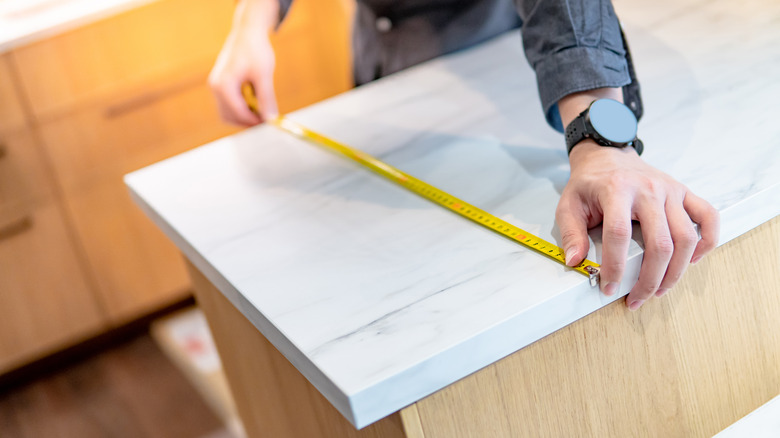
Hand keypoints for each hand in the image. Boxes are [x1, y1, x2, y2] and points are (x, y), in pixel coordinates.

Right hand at [208, 0, 278, 124]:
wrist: (247, 32)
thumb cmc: (255, 49)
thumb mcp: (264, 75)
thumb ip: (266, 99)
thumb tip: (271, 119)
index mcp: (223, 85)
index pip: (238, 113)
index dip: (255, 121)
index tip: (270, 122)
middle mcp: (215, 87)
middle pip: (229, 117)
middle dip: (247, 120)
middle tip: (266, 118)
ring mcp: (216, 85)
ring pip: (228, 112)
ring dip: (244, 114)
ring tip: (261, 107)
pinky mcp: (220, 84)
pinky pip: (229, 103)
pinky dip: (241, 107)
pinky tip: (255, 99)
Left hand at [557, 141, 719, 309]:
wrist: (608, 155)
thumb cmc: (589, 183)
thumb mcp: (569, 204)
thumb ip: (570, 233)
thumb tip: (575, 262)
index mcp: (617, 190)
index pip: (619, 234)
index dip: (615, 266)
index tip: (609, 287)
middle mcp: (648, 190)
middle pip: (660, 243)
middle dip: (649, 279)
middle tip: (637, 299)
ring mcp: (670, 191)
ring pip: (686, 238)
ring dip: (676, 271)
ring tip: (659, 290)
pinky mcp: (684, 193)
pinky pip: (708, 218)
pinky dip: (707, 242)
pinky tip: (692, 261)